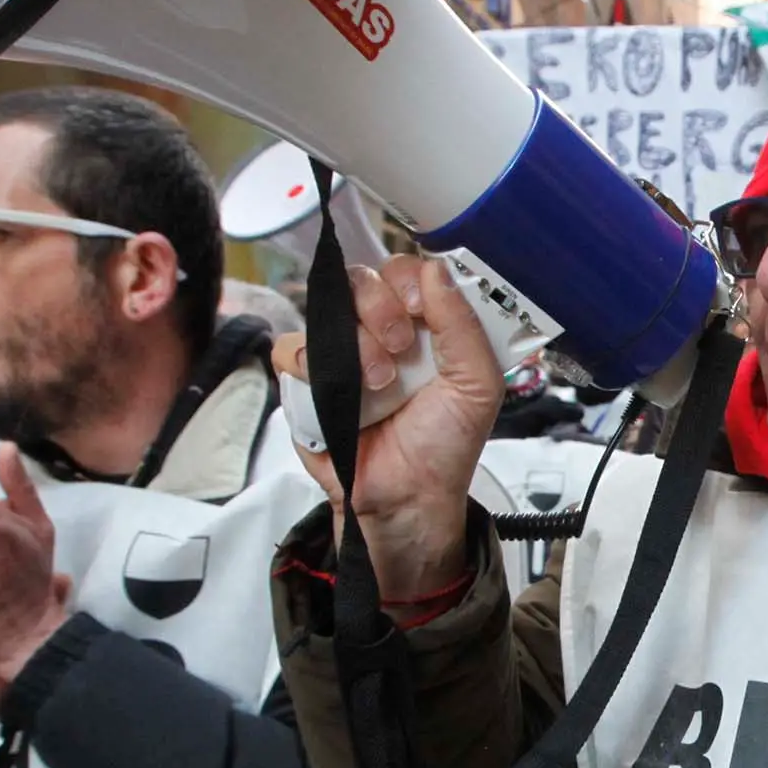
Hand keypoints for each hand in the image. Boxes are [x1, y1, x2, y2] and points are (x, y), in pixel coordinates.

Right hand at [280, 252, 507, 596]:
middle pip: (363, 280)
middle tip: (401, 348)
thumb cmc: (445, 446)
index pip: (406, 273)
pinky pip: (290, 347)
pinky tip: (332, 385)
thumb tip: (435, 270)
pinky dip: (307, 359)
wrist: (407, 497)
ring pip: (327, 308)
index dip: (410, 280)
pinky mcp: (306, 381)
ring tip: (378, 382)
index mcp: (426, 328)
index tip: (420, 307)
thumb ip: (464, 326)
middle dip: (383, 307)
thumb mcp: (477, 385)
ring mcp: (342, 354)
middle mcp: (382, 333)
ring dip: (355, 340)